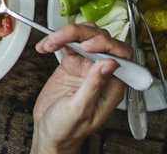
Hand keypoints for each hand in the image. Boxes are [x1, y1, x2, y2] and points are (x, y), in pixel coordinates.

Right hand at [31, 25, 130, 153]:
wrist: (48, 133)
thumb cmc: (67, 130)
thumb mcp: (79, 110)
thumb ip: (94, 86)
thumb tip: (110, 64)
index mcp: (112, 85)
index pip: (121, 55)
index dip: (107, 45)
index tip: (88, 46)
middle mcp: (102, 73)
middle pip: (101, 39)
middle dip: (81, 34)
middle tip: (63, 39)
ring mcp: (87, 66)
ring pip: (85, 36)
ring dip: (67, 34)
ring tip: (51, 42)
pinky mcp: (72, 62)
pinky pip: (68, 42)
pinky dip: (55, 40)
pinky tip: (45, 46)